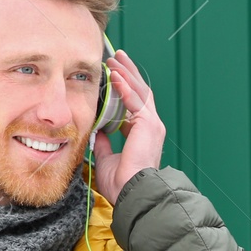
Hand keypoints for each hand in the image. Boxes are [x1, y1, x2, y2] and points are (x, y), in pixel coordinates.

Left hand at [91, 49, 164, 201]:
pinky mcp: (149, 125)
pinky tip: (115, 75)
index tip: (113, 77)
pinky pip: (136, 100)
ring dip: (126, 74)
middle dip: (128, 73)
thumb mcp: (106, 158)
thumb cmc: (121, 182)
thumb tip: (98, 131)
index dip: (124, 89)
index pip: (134, 105)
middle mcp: (151, 127)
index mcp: (142, 134)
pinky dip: (125, 86)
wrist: (131, 192)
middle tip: (117, 58)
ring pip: (140, 92)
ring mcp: (152, 125)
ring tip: (115, 60)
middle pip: (140, 92)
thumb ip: (104, 143)